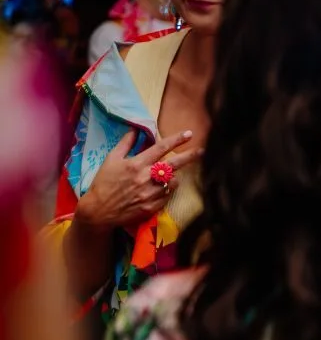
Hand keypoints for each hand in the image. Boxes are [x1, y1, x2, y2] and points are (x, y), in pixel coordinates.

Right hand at [73, 130, 199, 230]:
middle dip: (190, 156)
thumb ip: (125, 143)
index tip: (189, 134)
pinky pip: (168, 195)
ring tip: (164, 177)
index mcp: (136, 164)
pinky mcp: (153, 206)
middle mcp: (146, 177)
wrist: (99, 210)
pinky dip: (167, 190)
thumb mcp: (111, 159)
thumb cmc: (104, 182)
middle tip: (202, 151)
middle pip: (175, 164)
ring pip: (174, 181)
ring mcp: (151, 193)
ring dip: (173, 177)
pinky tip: (159, 189)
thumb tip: (135, 129)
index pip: (161, 148)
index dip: (177, 140)